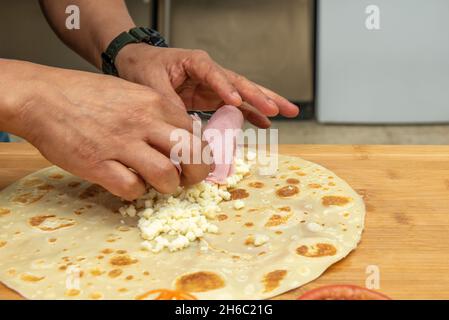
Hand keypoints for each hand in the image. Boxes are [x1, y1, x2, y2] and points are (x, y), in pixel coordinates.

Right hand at [5, 61, 210, 199]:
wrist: (42, 97)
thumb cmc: (87, 95)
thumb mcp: (131, 93)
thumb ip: (157, 114)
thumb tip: (179, 139)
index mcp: (154, 103)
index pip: (195, 132)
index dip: (198, 151)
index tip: (191, 161)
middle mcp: (144, 122)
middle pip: (192, 153)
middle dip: (197, 172)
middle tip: (188, 180)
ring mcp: (122, 144)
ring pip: (166, 175)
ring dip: (167, 186)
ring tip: (157, 185)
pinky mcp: (99, 165)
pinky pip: (132, 188)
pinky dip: (135, 192)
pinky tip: (127, 183)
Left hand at [115, 44, 299, 127]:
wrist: (138, 63)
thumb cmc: (143, 67)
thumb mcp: (151, 84)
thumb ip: (169, 104)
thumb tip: (187, 131)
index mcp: (195, 62)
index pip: (215, 74)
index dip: (226, 88)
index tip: (237, 101)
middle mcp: (210, 73)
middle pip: (241, 83)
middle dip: (261, 96)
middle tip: (280, 108)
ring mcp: (214, 86)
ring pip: (244, 94)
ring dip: (264, 104)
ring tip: (287, 112)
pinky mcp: (212, 97)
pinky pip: (235, 106)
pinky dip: (248, 114)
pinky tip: (263, 123)